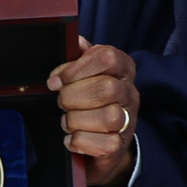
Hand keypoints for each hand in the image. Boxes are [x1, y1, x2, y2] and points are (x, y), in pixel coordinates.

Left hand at [47, 37, 138, 186]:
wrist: (100, 144)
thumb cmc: (88, 102)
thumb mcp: (84, 75)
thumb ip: (79, 58)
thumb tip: (75, 41)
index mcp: (122, 69)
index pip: (107, 57)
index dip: (77, 68)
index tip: (57, 80)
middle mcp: (129, 92)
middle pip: (105, 88)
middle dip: (73, 96)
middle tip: (61, 102)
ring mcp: (128, 120)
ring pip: (108, 117)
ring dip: (76, 120)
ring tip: (66, 122)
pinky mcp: (119, 145)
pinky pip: (104, 143)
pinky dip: (80, 141)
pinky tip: (71, 138)